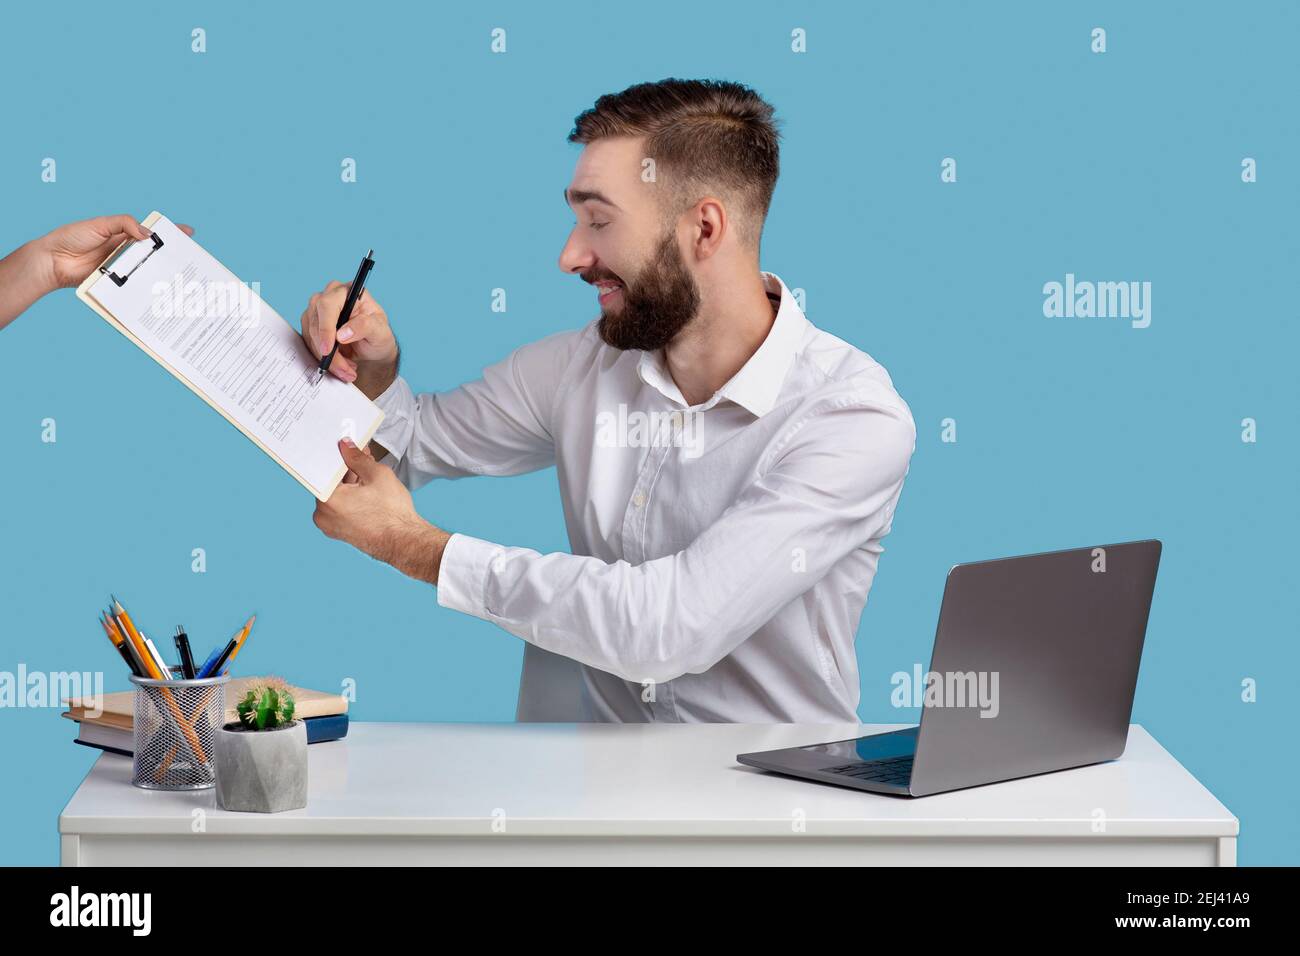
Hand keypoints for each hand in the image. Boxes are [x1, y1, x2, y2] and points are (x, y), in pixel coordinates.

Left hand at [37, 215, 193, 290]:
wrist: (53, 261)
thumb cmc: (72, 238)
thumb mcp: (100, 225)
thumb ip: (124, 224)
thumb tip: (147, 234)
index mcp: (124, 234)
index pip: (151, 231)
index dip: (169, 232)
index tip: (188, 233)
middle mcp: (126, 251)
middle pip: (153, 252)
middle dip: (171, 254)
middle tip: (189, 257)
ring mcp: (122, 267)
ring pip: (146, 270)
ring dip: (161, 272)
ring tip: (178, 274)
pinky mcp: (116, 282)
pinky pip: (134, 285)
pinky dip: (145, 287)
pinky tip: (158, 288)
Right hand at [300, 281, 398, 398]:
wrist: (372, 347)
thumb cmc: (378, 335)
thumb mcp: (380, 332)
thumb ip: (364, 327)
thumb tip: (342, 334)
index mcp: (347, 291)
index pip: (327, 305)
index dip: (326, 328)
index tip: (328, 349)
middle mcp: (329, 297)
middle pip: (316, 322)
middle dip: (328, 351)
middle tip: (344, 369)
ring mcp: (317, 311)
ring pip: (311, 336)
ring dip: (327, 358)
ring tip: (347, 370)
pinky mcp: (311, 325)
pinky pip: (310, 343)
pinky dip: (323, 358)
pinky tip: (339, 365)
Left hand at [313, 438, 448, 583]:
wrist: (404, 542)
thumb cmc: (392, 513)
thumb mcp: (377, 474)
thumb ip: (357, 458)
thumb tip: (346, 446)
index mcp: (327, 500)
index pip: (326, 469)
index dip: (339, 455)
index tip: (347, 447)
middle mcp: (322, 515)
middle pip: (331, 483)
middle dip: (347, 469)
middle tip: (363, 457)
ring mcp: (330, 526)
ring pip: (337, 496)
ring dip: (350, 483)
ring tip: (369, 475)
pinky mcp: (340, 533)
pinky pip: (341, 509)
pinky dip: (351, 498)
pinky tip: (368, 491)